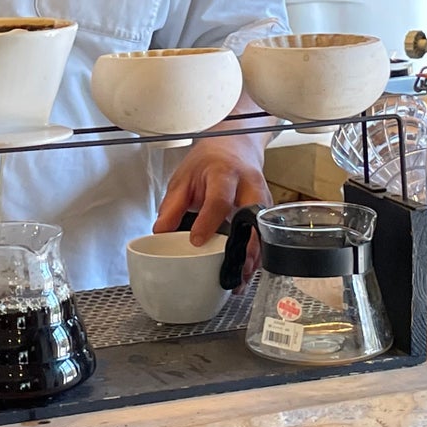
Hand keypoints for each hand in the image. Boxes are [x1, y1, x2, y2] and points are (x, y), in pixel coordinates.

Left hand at [155, 133, 269, 278]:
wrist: (233, 145)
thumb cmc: (209, 162)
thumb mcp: (184, 177)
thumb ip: (172, 205)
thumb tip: (160, 232)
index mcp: (225, 174)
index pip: (219, 199)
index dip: (208, 222)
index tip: (196, 240)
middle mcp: (250, 186)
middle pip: (251, 218)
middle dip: (244, 246)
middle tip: (231, 270)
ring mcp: (262, 199)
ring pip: (262, 231)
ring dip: (252, 257)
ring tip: (238, 280)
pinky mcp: (266, 212)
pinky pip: (264, 236)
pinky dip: (256, 256)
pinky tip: (244, 273)